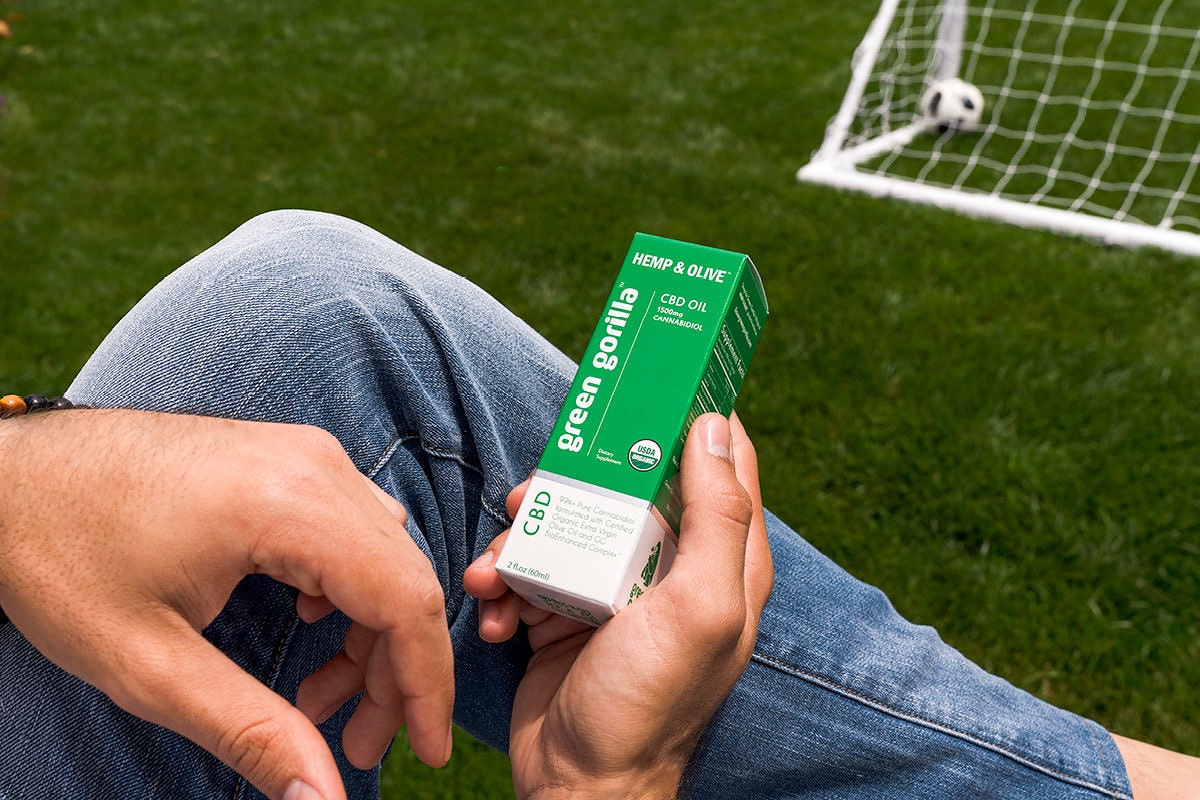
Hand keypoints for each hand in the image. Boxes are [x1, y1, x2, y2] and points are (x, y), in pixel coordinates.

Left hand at [0, 409, 453, 799]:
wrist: (9, 476)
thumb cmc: (62, 556)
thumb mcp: (149, 664)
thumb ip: (250, 731)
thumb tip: (324, 797)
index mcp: (287, 505)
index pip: (405, 599)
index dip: (426, 684)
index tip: (425, 752)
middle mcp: (314, 466)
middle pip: (405, 578)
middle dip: (395, 672)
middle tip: (358, 743)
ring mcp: (304, 454)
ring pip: (386, 555)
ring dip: (371, 633)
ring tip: (316, 699)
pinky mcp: (289, 459)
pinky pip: (357, 529)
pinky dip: (352, 590)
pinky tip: (309, 623)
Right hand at [464, 412, 772, 798]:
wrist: (575, 787)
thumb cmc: (646, 705)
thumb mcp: (698, 608)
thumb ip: (717, 516)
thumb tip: (717, 426)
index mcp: (723, 561)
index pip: (722, 462)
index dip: (693, 416)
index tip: (653, 380)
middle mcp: (673, 567)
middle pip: (626, 485)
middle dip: (571, 486)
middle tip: (529, 495)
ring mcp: (617, 589)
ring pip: (569, 522)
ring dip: (521, 543)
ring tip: (494, 571)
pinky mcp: (567, 611)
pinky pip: (533, 569)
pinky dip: (505, 583)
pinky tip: (491, 609)